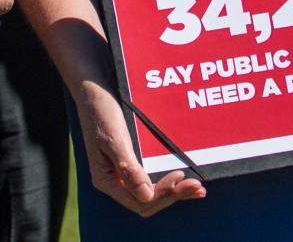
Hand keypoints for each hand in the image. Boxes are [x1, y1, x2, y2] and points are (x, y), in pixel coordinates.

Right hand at [76, 78, 205, 214]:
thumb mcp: (115, 139)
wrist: (95, 90)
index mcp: (106, 180)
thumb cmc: (102, 112)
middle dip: (173, 195)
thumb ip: (129, 169)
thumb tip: (147, 197)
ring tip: (197, 188)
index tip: (179, 176)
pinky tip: (182, 177)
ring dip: (174, 192)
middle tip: (198, 186)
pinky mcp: (131, 164)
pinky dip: (168, 181)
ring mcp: (123, 174)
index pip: (140, 202)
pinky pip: (151, 179)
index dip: (162, 195)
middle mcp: (115, 182)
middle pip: (148, 201)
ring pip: (151, 194)